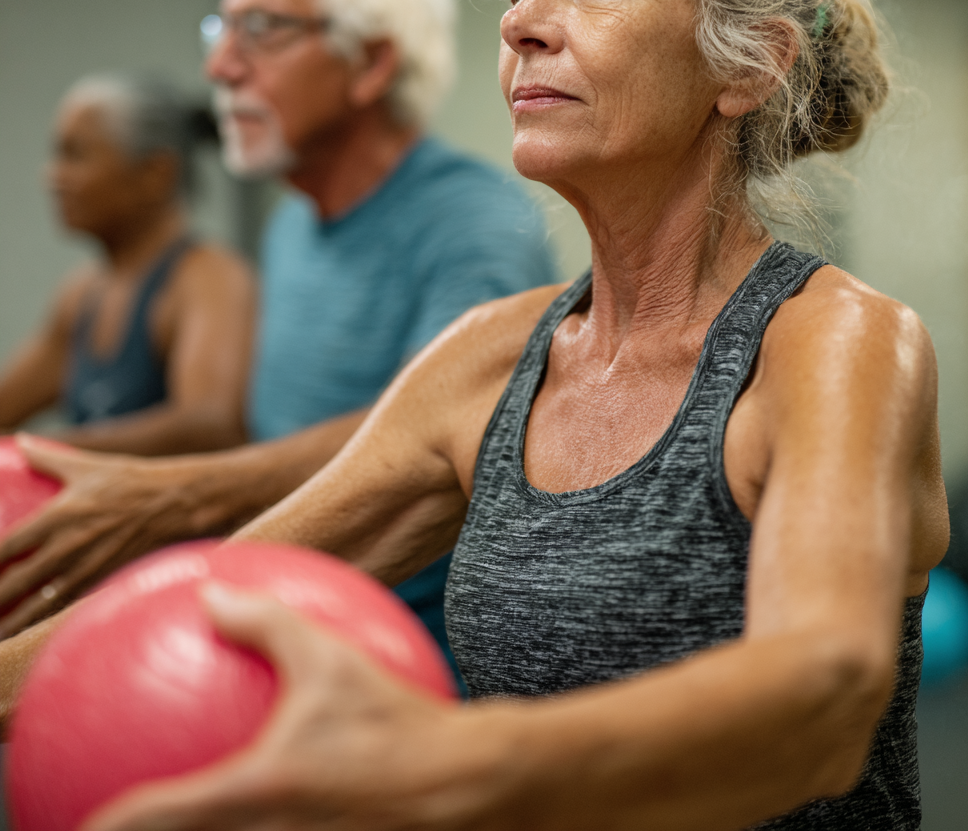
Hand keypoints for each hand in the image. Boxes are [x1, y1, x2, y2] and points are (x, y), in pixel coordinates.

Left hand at [0, 436, 222, 636]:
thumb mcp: (88, 465)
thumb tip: (19, 442)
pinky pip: (65, 608)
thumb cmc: (132, 480)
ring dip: (11, 622)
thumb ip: (48, 458)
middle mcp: (67, 546)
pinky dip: (42, 623)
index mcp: (57, 516)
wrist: (178, 502)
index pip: (4, 547)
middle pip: (14, 583)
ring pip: (37, 605)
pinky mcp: (103, 581)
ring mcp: (85, 568)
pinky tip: (27, 634)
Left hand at [84, 584, 488, 830]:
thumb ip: (266, 623)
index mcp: (255, 792)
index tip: (73, 821)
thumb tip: (210, 591)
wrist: (463, 782)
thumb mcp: (331, 659)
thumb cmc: (395, 719)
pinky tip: (261, 814)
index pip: (156, 819)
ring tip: (181, 821)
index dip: (107, 826)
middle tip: (114, 820)